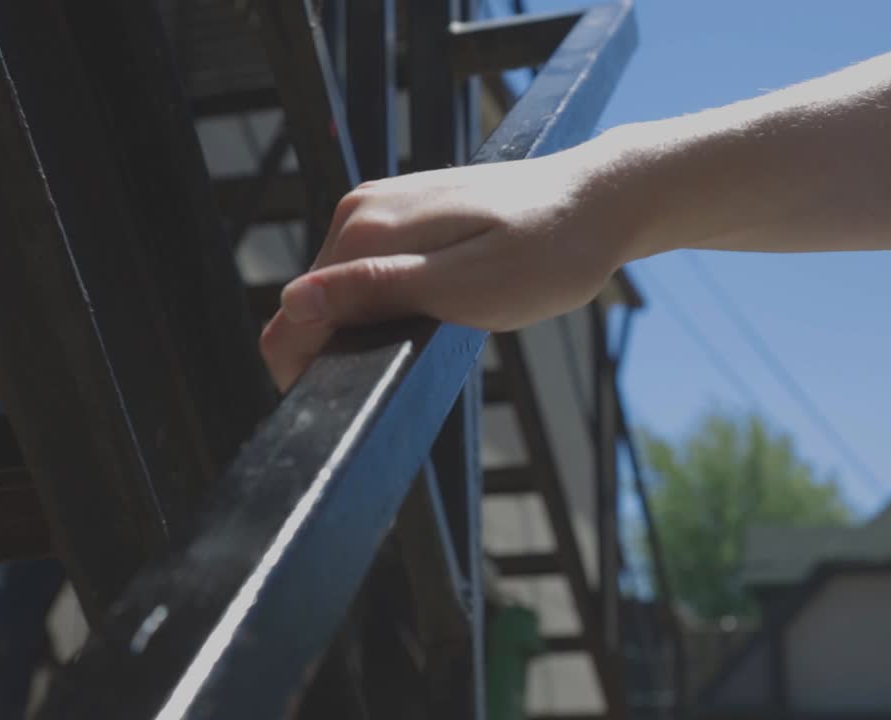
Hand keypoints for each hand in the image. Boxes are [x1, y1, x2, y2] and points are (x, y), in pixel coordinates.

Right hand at [259, 146, 633, 390]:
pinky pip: (374, 271)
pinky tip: (438, 310)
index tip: (354, 399)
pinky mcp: (406, 213)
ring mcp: (382, 207)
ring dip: (370, 325)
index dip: (307, 368)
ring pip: (344, 289)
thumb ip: (376, 293)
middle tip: (413, 367)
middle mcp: (360, 210)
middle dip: (342, 347)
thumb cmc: (545, 253)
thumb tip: (294, 304)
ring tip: (432, 336)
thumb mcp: (463, 289)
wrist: (596, 201)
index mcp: (364, 229)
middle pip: (314, 303)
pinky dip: (393, 302)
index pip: (295, 313)